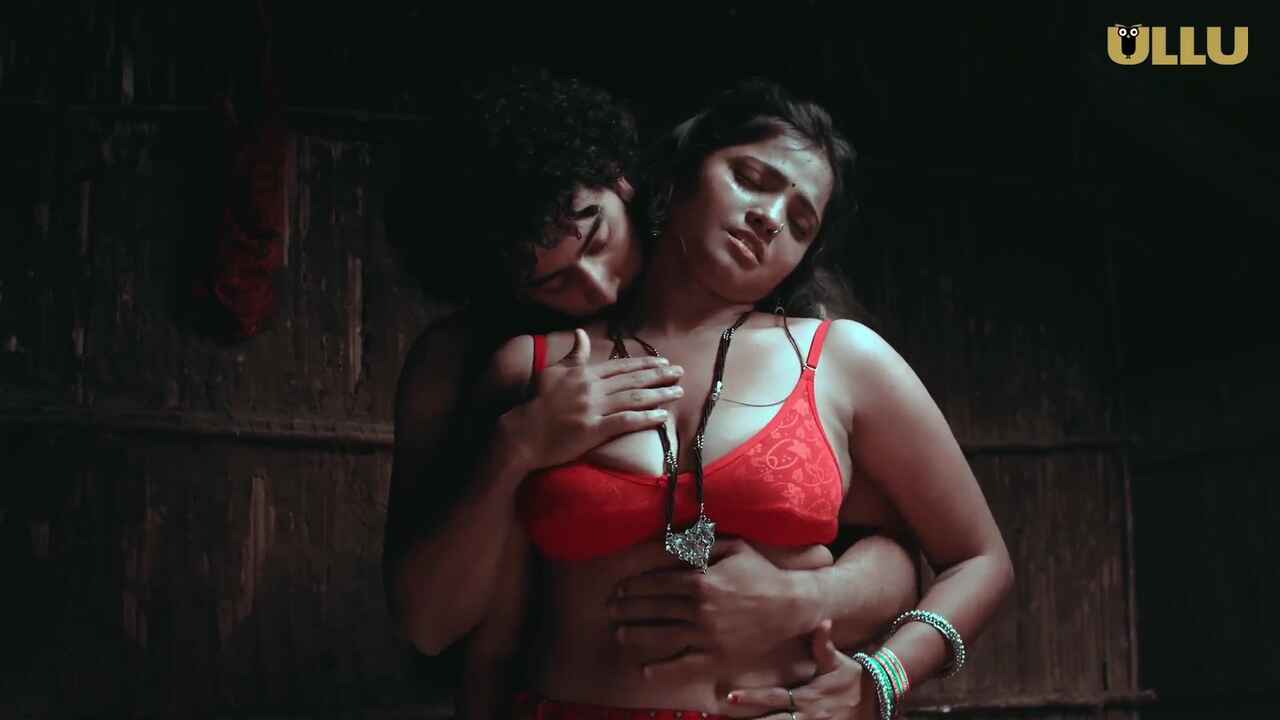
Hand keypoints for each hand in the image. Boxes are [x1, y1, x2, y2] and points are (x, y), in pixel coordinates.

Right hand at [502, 328, 683, 470]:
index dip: (644, 363)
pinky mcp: (594, 430)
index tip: (662, 362)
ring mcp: (594, 409)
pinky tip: (662, 416)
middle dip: (659, 375)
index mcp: (584, 374)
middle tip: (680, 372)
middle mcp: (593, 388)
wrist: (524, 432)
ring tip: (678, 392)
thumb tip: (581, 333)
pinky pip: (626, 422)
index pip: (621, 366)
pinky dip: (646, 418)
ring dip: (659, 394)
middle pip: (633, 379)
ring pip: (634, 398)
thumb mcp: (552, 372)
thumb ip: (573, 355)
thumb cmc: (536, 402)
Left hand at [607, 539, 827, 678]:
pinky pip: (685, 664)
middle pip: (655, 608)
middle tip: (610, 608)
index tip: (621, 587)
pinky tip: (645, 670)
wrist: (791, 605)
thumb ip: (701, 543)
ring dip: (637, 635)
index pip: (659, 583)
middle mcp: (700, 609)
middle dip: (628, 608)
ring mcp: (708, 634)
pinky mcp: (718, 655)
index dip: (636, 586)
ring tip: (619, 633)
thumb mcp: (733, 547)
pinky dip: (664, 669)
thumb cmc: (761, 572)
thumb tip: (671, 538)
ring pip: (663, 636)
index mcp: (702, 580)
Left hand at [725, 620, 875, 719]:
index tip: (731, 695)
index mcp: (809, 697)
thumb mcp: (839, 662)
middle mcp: (808, 716)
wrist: (876, 700)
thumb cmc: (853, 678)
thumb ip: (824, 645)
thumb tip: (822, 621)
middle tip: (723, 718)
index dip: (753, 698)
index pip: (775, 698)